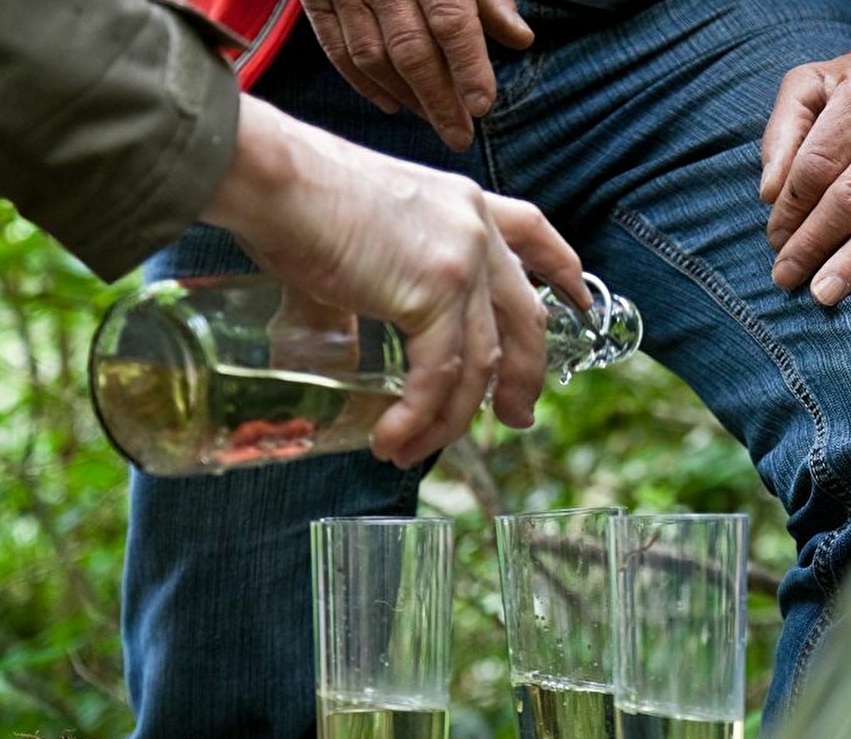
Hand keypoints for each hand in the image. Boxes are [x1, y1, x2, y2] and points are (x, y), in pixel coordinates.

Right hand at [202, 95, 587, 467]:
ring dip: (451, 418)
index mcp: (464, 204)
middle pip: (524, 319)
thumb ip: (371, 294)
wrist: (269, 176)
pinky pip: (439, 376)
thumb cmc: (292, 198)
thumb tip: (352, 352)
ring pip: (481, 363)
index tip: (582, 303)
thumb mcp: (360, 239)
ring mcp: (461, 263)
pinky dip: (419, 418)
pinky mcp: (432, 295)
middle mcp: (476, 230)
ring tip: (417, 450)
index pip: (535, 233)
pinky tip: (394, 441)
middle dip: (524, 376)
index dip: (563, 271)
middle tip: (514, 419)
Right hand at [302, 0, 533, 150]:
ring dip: (405, 97)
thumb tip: (519, 38)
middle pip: (411, 51)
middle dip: (438, 100)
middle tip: (460, 136)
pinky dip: (363, 83)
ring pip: (373, 57)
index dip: (468, 68)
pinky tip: (391, 104)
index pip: (452, 23)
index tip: (483, 106)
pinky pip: (337, 49)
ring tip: (433, 120)